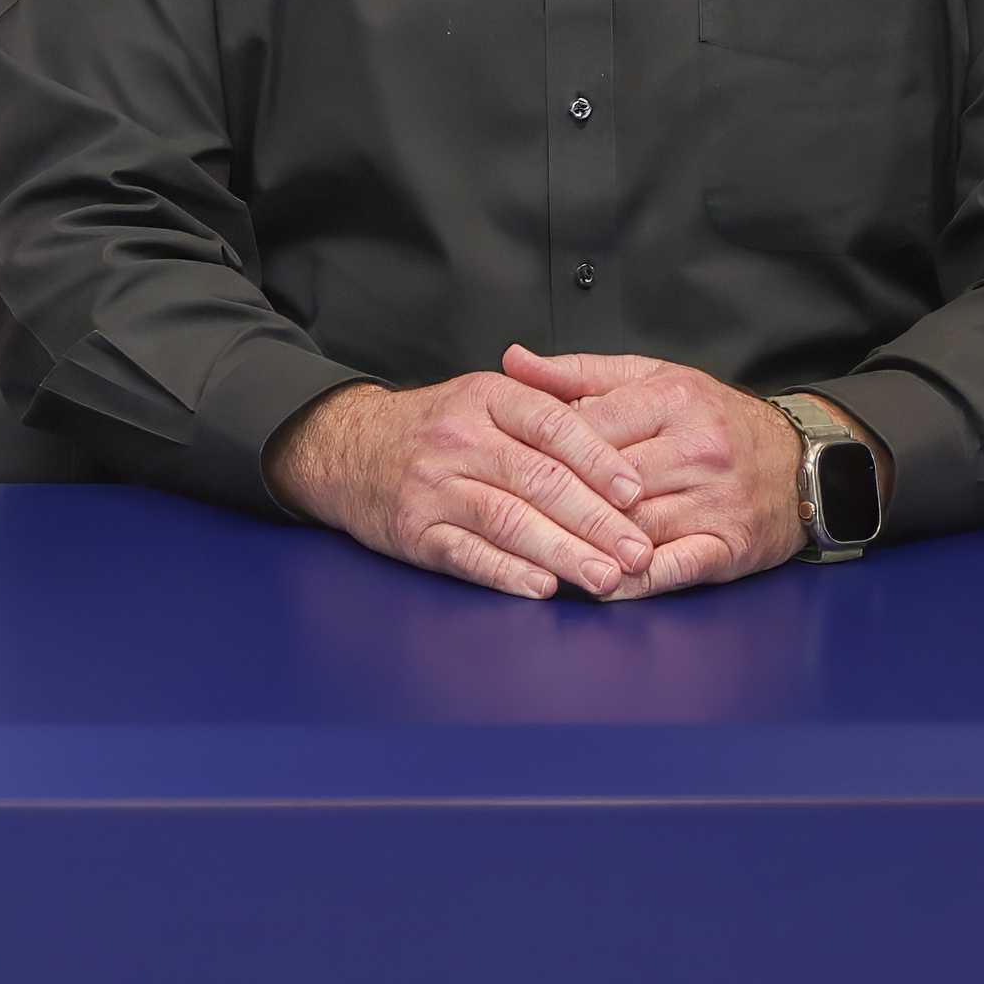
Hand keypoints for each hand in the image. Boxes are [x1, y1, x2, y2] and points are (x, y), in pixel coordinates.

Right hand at [266, 369, 658, 601]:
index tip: (636, 493)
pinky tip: (543, 586)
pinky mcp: (413, 529)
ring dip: (563, 553)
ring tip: (605, 578)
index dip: (598, 460)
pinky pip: (467, 553)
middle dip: (594, 520)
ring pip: (508, 519)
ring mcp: (432, 485)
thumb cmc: (436, 429)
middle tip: (636, 552)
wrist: (346, 448)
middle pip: (537, 479)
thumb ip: (547, 411)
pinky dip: (507, 572)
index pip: (551, 424)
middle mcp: (457, 437)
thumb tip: (622, 446)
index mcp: (484, 397)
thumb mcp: (484, 398)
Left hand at [503, 347, 807, 594]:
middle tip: (508, 510)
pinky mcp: (730, 546)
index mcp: (673, 400)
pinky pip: (674, 567)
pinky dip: (633, 580)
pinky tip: (598, 585)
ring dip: (587, 542)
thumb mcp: (652, 378)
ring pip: (636, 524)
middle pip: (609, 479)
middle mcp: (697, 449)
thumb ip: (578, 373)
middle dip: (558, 497)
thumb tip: (512, 360)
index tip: (509, 459)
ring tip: (537, 551)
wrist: (803, 463)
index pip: (591, 424)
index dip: (545, 446)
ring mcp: (715, 501)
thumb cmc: (714, 418)